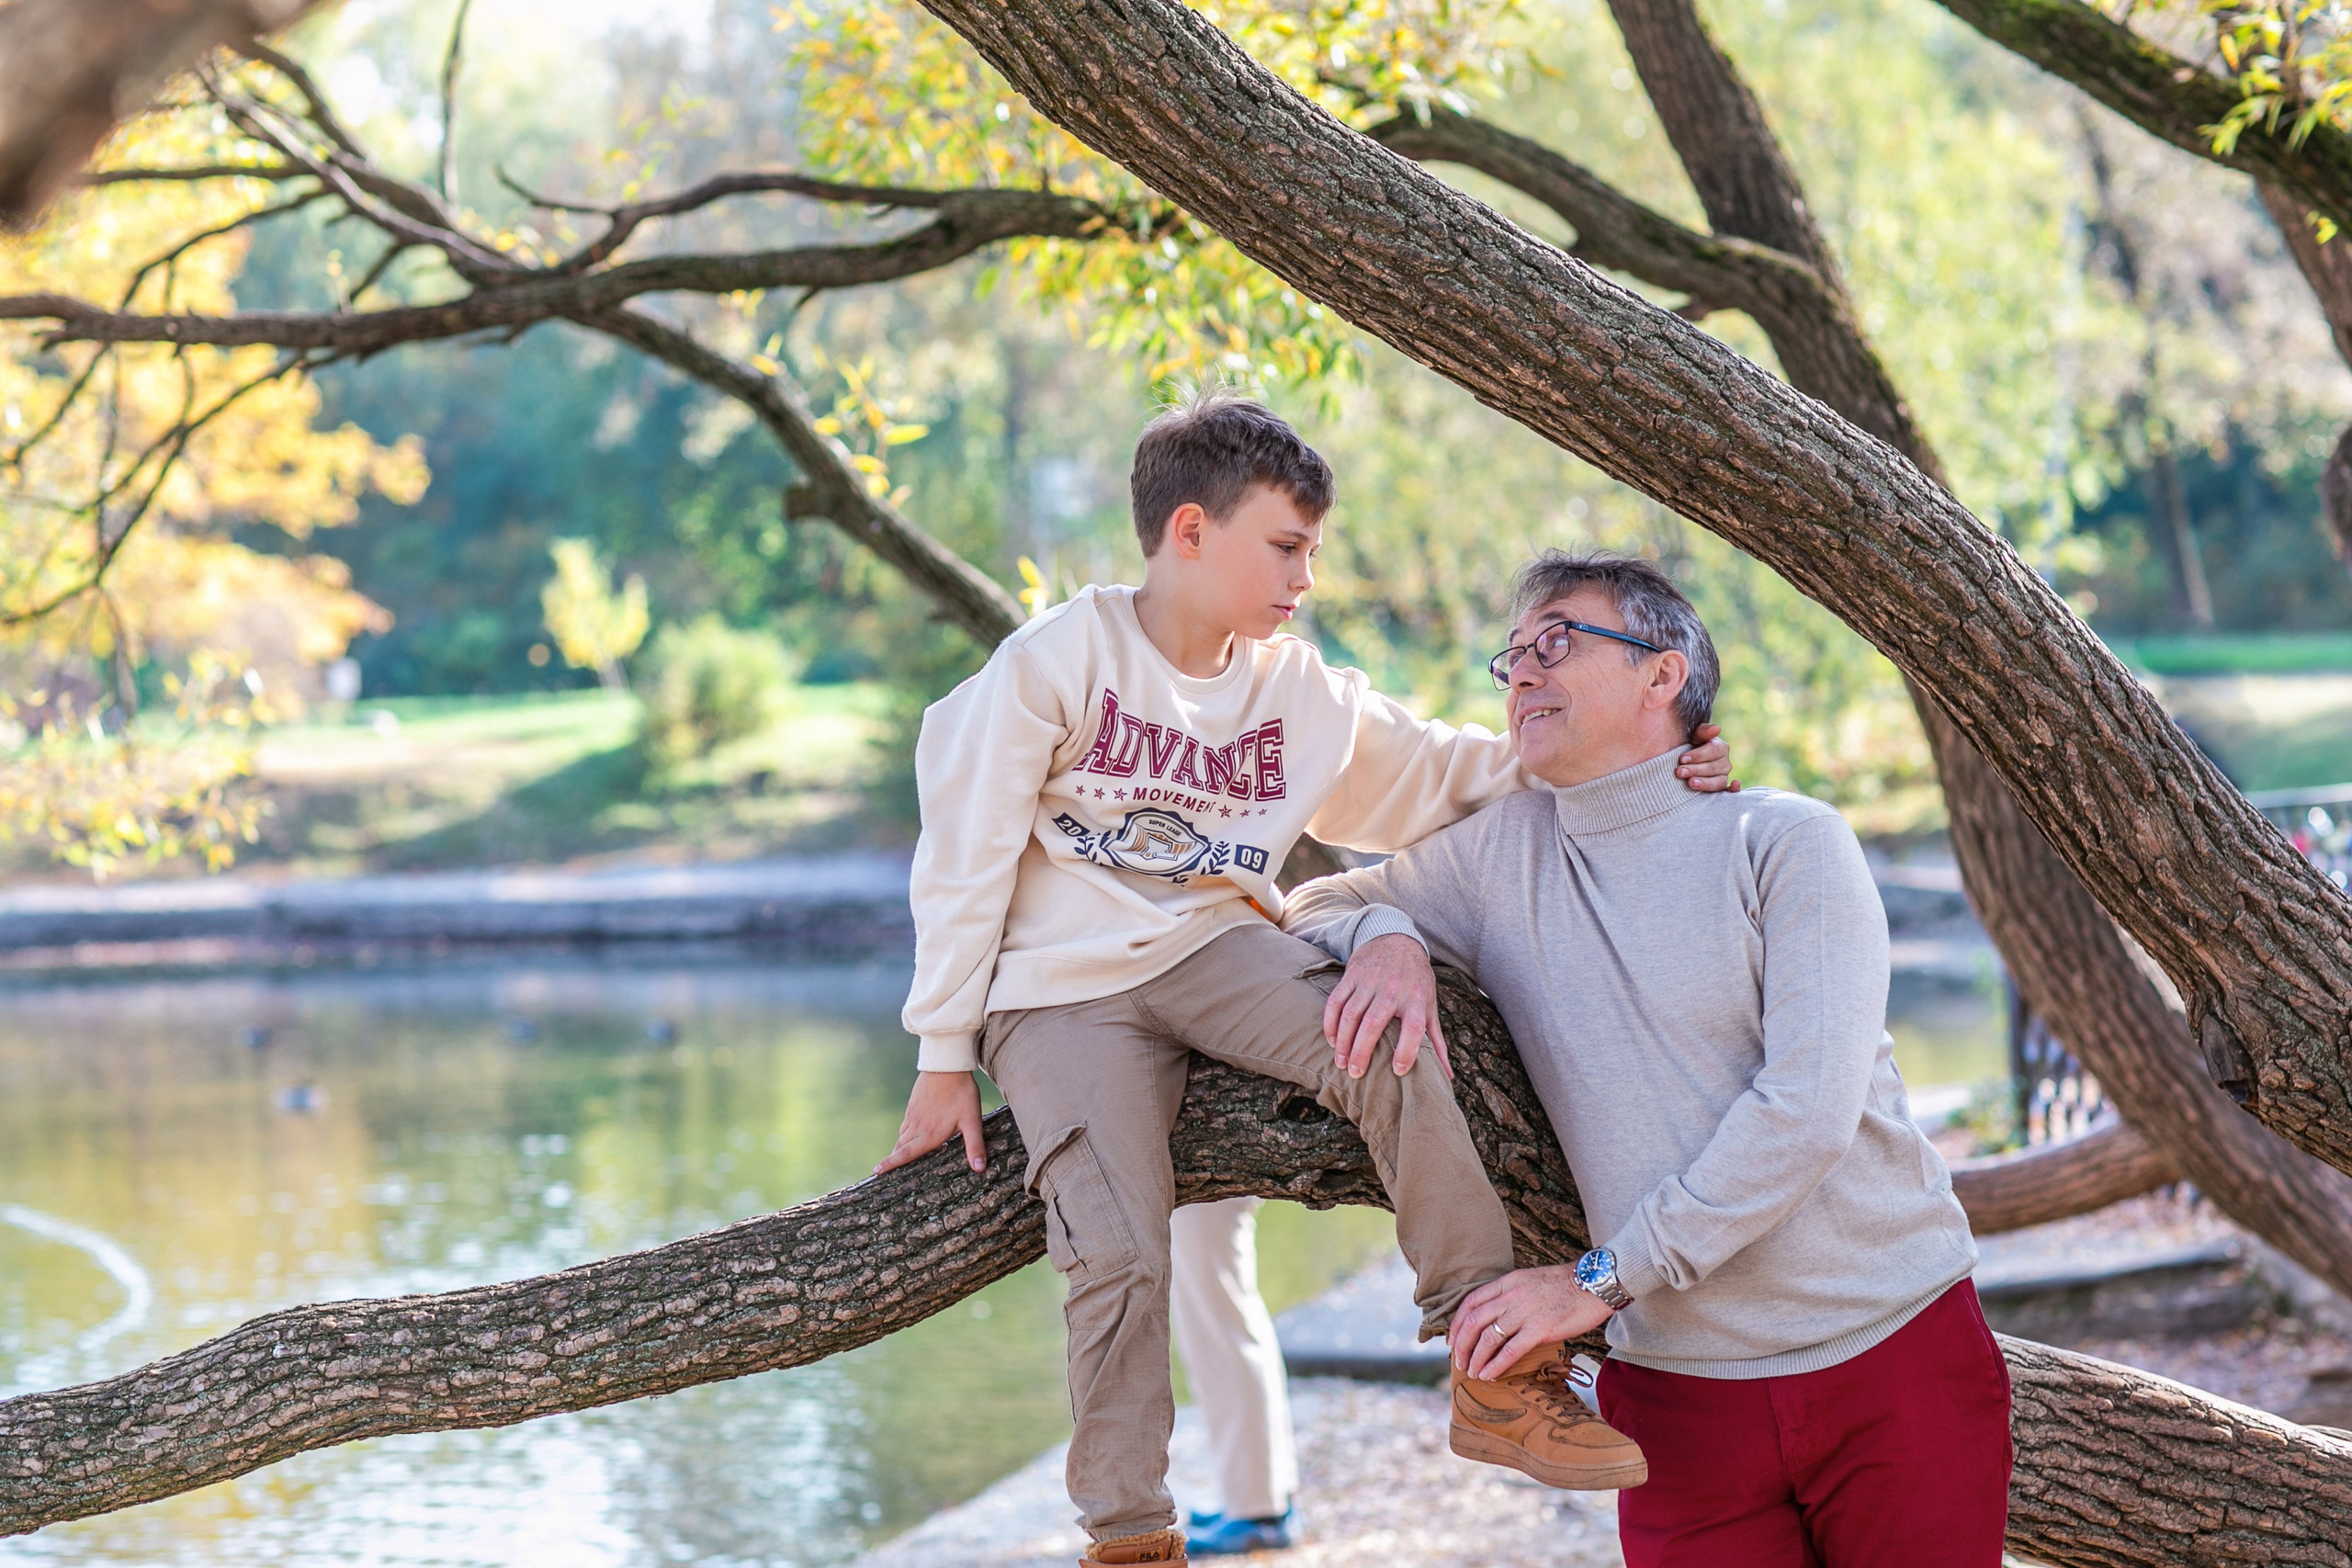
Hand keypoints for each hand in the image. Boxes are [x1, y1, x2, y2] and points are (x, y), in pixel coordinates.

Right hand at [875, 1070, 985, 1173]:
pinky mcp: (914, 1104)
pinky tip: (908, 1133)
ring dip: (897, 1147)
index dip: (891, 1164)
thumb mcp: (972, 1121)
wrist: (947, 1065)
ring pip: (902, 1135)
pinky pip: (905, 1123)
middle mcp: (918, 1126)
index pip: (906, 1154)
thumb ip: (975, 1146)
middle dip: (891, 1159)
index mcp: (930, 1134)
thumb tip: (980, 1169)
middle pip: (900, 1147)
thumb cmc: (961, 1094)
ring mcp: (914, 1114)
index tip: (876, 1172)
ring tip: (895, 1156)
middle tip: (881, 1170)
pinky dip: (903, 1133)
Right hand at [1323, 932, 1448, 1081]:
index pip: (1414, 1028)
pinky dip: (1330, 1022)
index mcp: (1417, 999)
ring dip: (1343, 1041)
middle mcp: (1393, 990)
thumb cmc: (1416, 981)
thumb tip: (1447, 1077)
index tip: (1398, 1071)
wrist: (1397, 939)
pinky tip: (1331, 1040)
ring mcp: (1370, 981)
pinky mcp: (1352, 975)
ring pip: (1351, 1014)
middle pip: (1374, 1023)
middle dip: (1362, 1051)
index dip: (1407, 1051)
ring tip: (1341, 1062)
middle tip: (1356, 1073)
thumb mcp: (1431, 1006)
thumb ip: (1437, 1042)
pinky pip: (1336, 1001)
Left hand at [1450, 1265, 1614, 1379]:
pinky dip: (1495, 1365)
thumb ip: (1512, 1294)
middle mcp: (1513, 1295)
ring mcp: (1526, 1312)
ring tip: (1472, 1371)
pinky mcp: (1542, 1328)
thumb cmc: (1566, 1285)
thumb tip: (1498, 1315)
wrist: (1595, 1283)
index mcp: (1509, 1282)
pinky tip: (1489, 1375)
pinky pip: (1511, 1350)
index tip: (1452, 1340)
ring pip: (1489, 1337)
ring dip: (1476, 1357)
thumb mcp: (1531, 1280)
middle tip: (1459, 1361)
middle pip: (1474, 1321)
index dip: (1457, 1323)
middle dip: (1462, 1344)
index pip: (1471, 1301)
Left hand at [1676, 722, 1739, 791]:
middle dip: (1695, 770)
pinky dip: (1733, 790)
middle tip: (1680, 772)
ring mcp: (1724, 777)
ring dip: (1706, 783)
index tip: (1682, 759)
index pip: (1713, 751)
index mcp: (1721, 748)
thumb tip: (1716, 728)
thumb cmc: (1690, 746)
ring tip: (1691, 783)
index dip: (1698, 755)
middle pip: (1713, 767)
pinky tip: (1733, 787)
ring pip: (1719, 781)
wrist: (1685, 761)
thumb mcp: (1694, 736)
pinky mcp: (1720, 789)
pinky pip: (1730, 791)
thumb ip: (1703, 731)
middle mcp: (1725, 763)